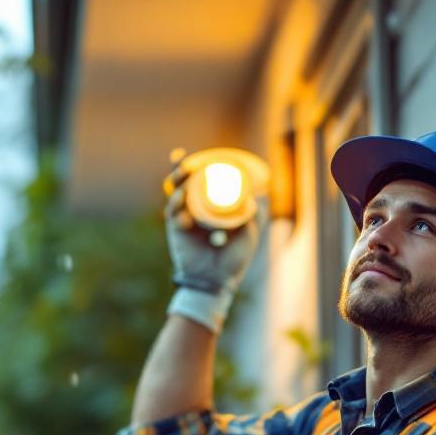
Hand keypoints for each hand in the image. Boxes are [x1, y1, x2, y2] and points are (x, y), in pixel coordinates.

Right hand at [162, 156, 268, 331]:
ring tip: (183, 171)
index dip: (194, 168)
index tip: (189, 153)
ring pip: (175, 194)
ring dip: (178, 181)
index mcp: (210, 209)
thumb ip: (254, 213)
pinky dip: (177, 203)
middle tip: (183, 158)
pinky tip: (182, 197)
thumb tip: (262, 193)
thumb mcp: (249, 232)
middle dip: (180, 169)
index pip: (201, 184)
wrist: (219, 281)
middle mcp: (195, 211)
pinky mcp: (177, 231)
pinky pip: (174, 213)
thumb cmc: (234, 258)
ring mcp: (185, 220)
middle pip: (183, 184)